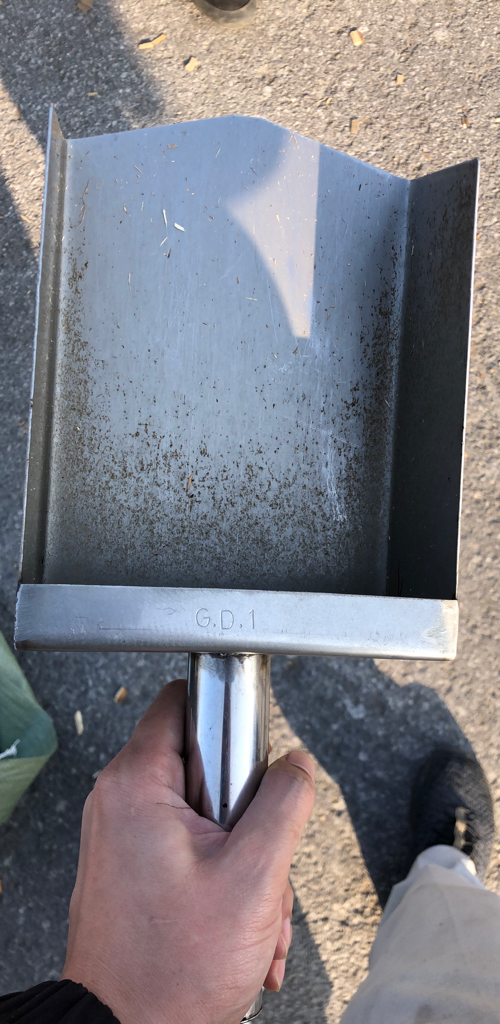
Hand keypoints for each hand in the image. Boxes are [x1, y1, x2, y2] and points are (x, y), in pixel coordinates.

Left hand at [62, 679, 314, 1023]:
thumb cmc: (174, 967)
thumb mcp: (253, 876)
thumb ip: (284, 803)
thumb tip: (298, 763)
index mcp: (137, 784)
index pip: (183, 700)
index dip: (229, 715)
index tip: (255, 753)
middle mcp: (120, 800)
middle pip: (207, 767)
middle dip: (251, 820)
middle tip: (258, 866)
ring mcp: (123, 836)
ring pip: (208, 817)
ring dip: (245, 864)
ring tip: (254, 915)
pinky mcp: (131, 866)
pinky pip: (191, 850)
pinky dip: (223, 882)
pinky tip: (239, 929)